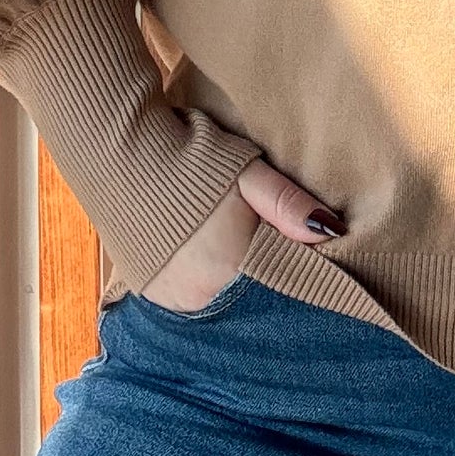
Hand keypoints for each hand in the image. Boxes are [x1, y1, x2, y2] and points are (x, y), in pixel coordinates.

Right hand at [138, 152, 346, 313]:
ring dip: (229, 287)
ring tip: (228, 255)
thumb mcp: (249, 175)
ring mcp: (172, 299)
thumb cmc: (195, 161)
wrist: (122, 152)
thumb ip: (288, 205)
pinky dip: (201, 287)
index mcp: (230, 267)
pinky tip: (203, 263)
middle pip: (248, 299)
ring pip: (219, 303)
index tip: (301, 265)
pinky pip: (189, 301)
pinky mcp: (151, 294)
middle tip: (259, 254)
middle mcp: (201, 294)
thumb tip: (332, 231)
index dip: (291, 275)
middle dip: (262, 283)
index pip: (278, 286)